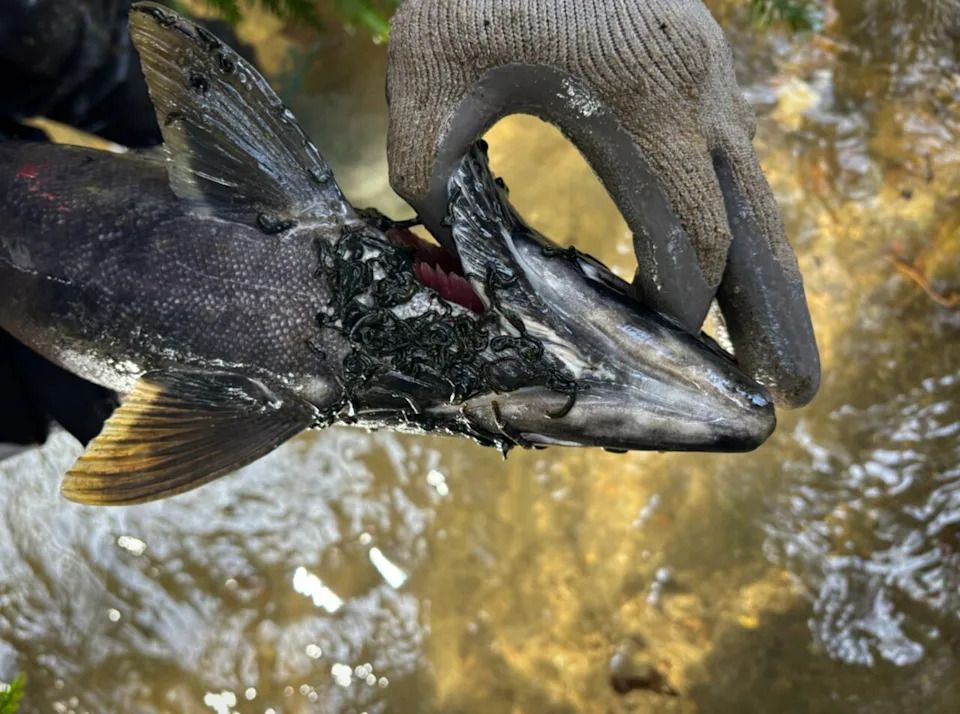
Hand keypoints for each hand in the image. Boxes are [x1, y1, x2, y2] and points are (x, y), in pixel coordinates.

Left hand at [386, 0, 819, 407]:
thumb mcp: (426, 83)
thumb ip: (438, 183)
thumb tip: (467, 266)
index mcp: (642, 94)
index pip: (690, 232)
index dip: (682, 308)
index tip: (662, 357)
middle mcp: (697, 84)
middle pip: (752, 224)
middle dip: (771, 313)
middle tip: (795, 393)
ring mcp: (706, 71)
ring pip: (754, 194)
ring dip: (771, 277)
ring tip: (784, 352)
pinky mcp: (693, 67)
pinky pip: (725, 164)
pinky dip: (735, 228)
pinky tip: (731, 274)